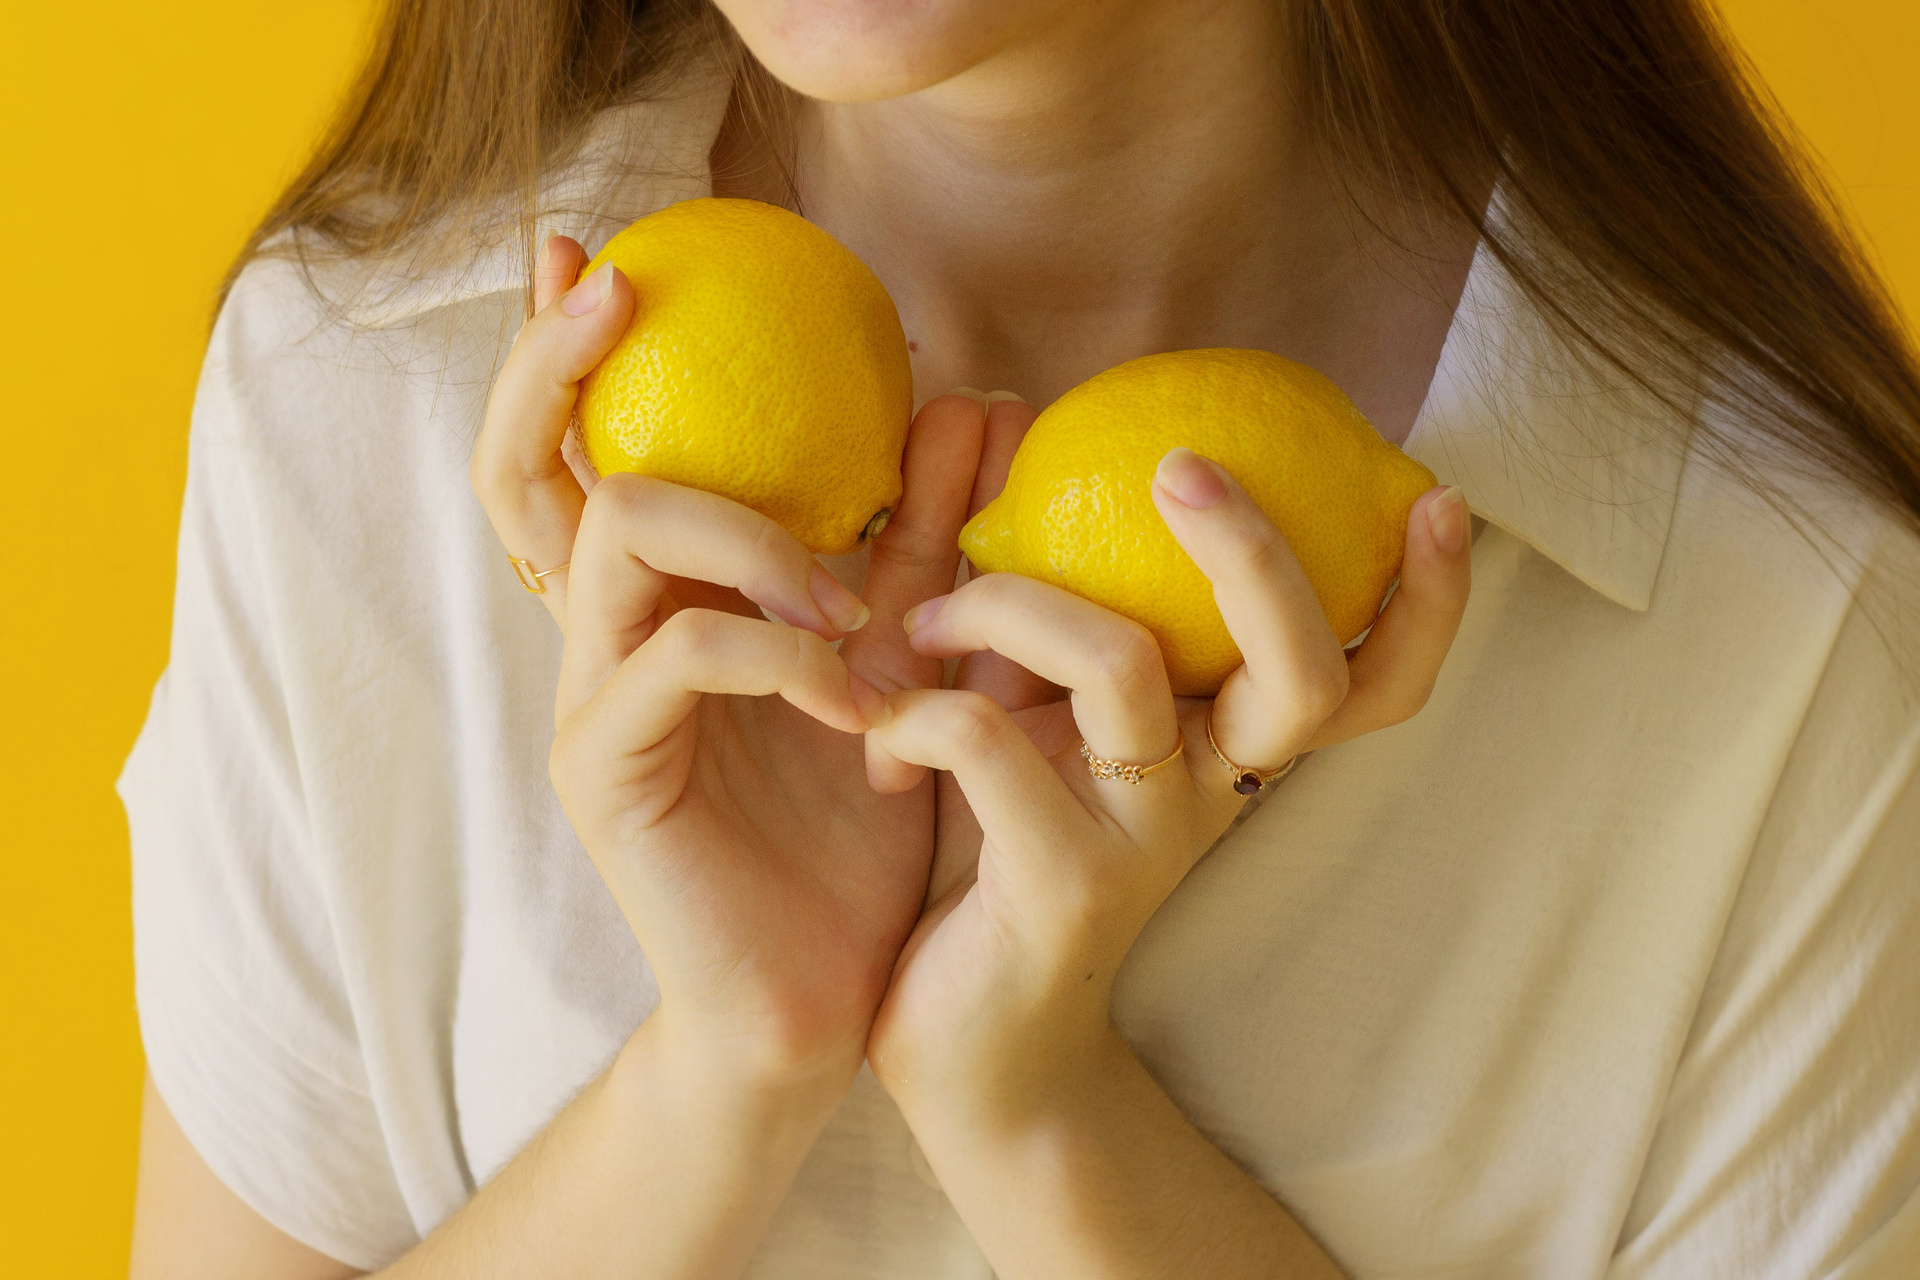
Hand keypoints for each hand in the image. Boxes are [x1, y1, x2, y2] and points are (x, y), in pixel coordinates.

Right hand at [469, 235, 989, 1088]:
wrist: (826, 993)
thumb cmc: (859, 825)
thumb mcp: (905, 653)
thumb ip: (927, 533)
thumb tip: (972, 395)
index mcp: (653, 601)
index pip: (579, 449)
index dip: (561, 348)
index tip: (597, 253)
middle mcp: (596, 636)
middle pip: (528, 466)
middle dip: (560, 362)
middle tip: (623, 288)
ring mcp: (590, 700)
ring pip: (619, 531)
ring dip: (748, 528)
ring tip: (847, 590)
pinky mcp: (608, 769)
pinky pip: (682, 654)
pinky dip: (782, 650)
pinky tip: (856, 702)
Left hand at [862, 444, 1471, 1119]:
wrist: (971, 1042)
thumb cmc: (998, 851)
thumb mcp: (1028, 712)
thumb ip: (1034, 600)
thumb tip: (995, 412)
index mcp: (1227, 744)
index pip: (1374, 678)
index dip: (1429, 599)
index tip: (1435, 497)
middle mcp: (1214, 789)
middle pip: (1303, 666)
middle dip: (1253, 548)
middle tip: (1182, 464)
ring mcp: (1146, 840)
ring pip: (1122, 661)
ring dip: (1009, 603)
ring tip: (928, 620)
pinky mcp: (1062, 884)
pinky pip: (985, 740)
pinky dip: (915, 712)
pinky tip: (880, 737)